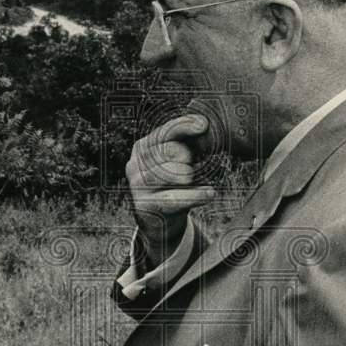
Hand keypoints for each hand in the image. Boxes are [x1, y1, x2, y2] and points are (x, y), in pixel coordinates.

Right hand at [126, 113, 215, 265]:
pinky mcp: (145, 206)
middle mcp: (135, 164)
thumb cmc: (172, 185)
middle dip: (183, 154)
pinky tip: (209, 193)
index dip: (183, 125)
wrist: (159, 222)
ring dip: (186, 174)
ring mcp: (137, 186)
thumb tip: (203, 124)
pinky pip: (172, 198)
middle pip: (164, 150)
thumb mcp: (175, 162)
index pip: (163, 131)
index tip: (203, 125)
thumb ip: (184, 144)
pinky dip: (194, 196)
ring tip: (195, 178)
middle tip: (191, 164)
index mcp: (142, 148)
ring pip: (167, 173)